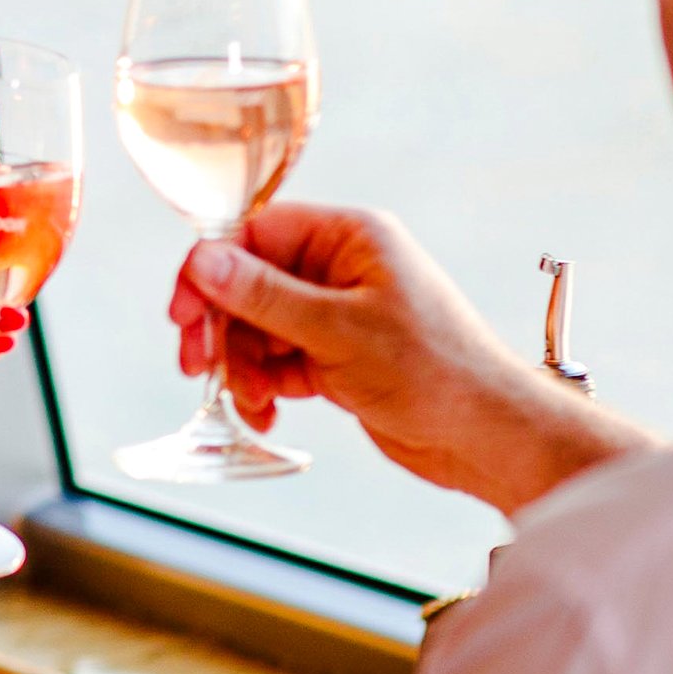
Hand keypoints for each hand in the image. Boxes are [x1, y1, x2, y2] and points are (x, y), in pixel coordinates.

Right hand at [169, 204, 653, 513]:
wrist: (489, 439)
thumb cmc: (438, 373)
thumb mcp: (339, 331)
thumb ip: (264, 296)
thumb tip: (203, 261)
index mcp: (351, 239)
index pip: (256, 234)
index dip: (211, 270)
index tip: (184, 311)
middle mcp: (342, 270)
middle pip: (249, 284)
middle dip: (222, 327)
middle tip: (198, 363)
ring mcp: (338, 315)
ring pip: (258, 328)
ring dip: (242, 366)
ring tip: (251, 400)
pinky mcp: (337, 357)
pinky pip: (278, 361)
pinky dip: (264, 386)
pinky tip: (267, 410)